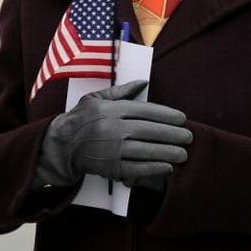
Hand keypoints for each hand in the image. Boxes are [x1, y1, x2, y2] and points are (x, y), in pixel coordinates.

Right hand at [34, 80, 192, 187]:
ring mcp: (112, 149)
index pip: (146, 110)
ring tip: (184, 154)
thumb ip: (121, 91)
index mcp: (111, 109)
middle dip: (173, 135)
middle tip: (188, 137)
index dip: (167, 115)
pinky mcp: (111, 167)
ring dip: (169, 153)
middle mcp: (113, 128)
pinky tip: (167, 166)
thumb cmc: (81, 119)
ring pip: (147, 150)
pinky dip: (154, 168)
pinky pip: (138, 168)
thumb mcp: (96, 98)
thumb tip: (143, 82)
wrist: (62, 145)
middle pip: (151, 131)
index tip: (182, 119)